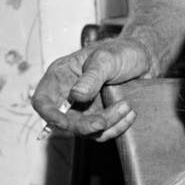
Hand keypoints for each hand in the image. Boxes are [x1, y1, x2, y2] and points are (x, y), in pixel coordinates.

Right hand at [31, 36, 150, 140]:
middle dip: (85, 125)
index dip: (49, 115)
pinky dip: (117, 127)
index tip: (64, 123)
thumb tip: (76, 95)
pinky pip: (104, 132)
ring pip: (87, 130)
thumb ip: (91, 77)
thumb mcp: (105, 60)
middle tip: (104, 122)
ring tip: (127, 106)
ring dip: (108, 125)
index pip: (42, 101)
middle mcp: (69, 95)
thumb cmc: (120, 53)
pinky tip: (130, 113)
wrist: (141, 60)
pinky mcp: (100, 116)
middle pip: (66, 122)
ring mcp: (85, 108)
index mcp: (61, 76)